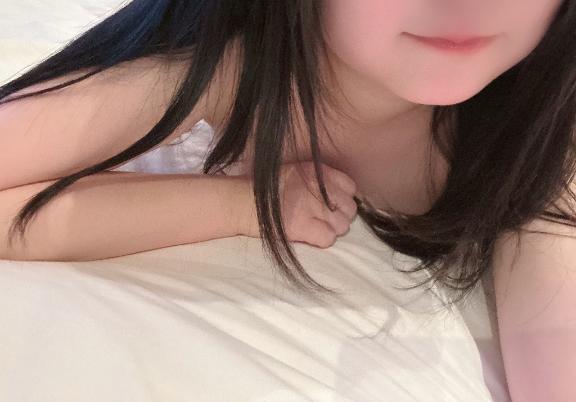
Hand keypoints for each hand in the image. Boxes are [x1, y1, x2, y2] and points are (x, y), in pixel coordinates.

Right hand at [238, 161, 357, 247]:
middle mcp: (318, 188)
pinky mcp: (303, 227)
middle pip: (349, 208)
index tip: (333, 204)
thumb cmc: (264, 188)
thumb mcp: (293, 172)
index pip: (350, 186)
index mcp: (316, 171)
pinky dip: (322, 240)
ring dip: (332, 229)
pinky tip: (311, 236)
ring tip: (318, 228)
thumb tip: (334, 193)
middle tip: (325, 219)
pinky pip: (329, 238)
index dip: (343, 198)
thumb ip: (314, 179)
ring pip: (342, 225)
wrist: (240, 201)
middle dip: (340, 215)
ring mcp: (312, 208)